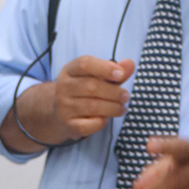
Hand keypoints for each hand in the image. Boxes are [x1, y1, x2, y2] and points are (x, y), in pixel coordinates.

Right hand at [1, 56, 132, 151]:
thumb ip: (114, 71)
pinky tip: (106, 118)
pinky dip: (102, 122)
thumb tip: (130, 64)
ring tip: (122, 108)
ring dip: (113, 108)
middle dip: (114, 92)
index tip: (121, 74)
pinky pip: (90, 125)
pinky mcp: (69, 124)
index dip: (105, 68)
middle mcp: (63, 87)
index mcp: (70, 70)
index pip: (85, 64)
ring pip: (92, 106)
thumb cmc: (83, 90)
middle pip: (91, 86)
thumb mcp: (96, 76)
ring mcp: (64, 107)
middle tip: (125, 96)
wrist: (59, 112)